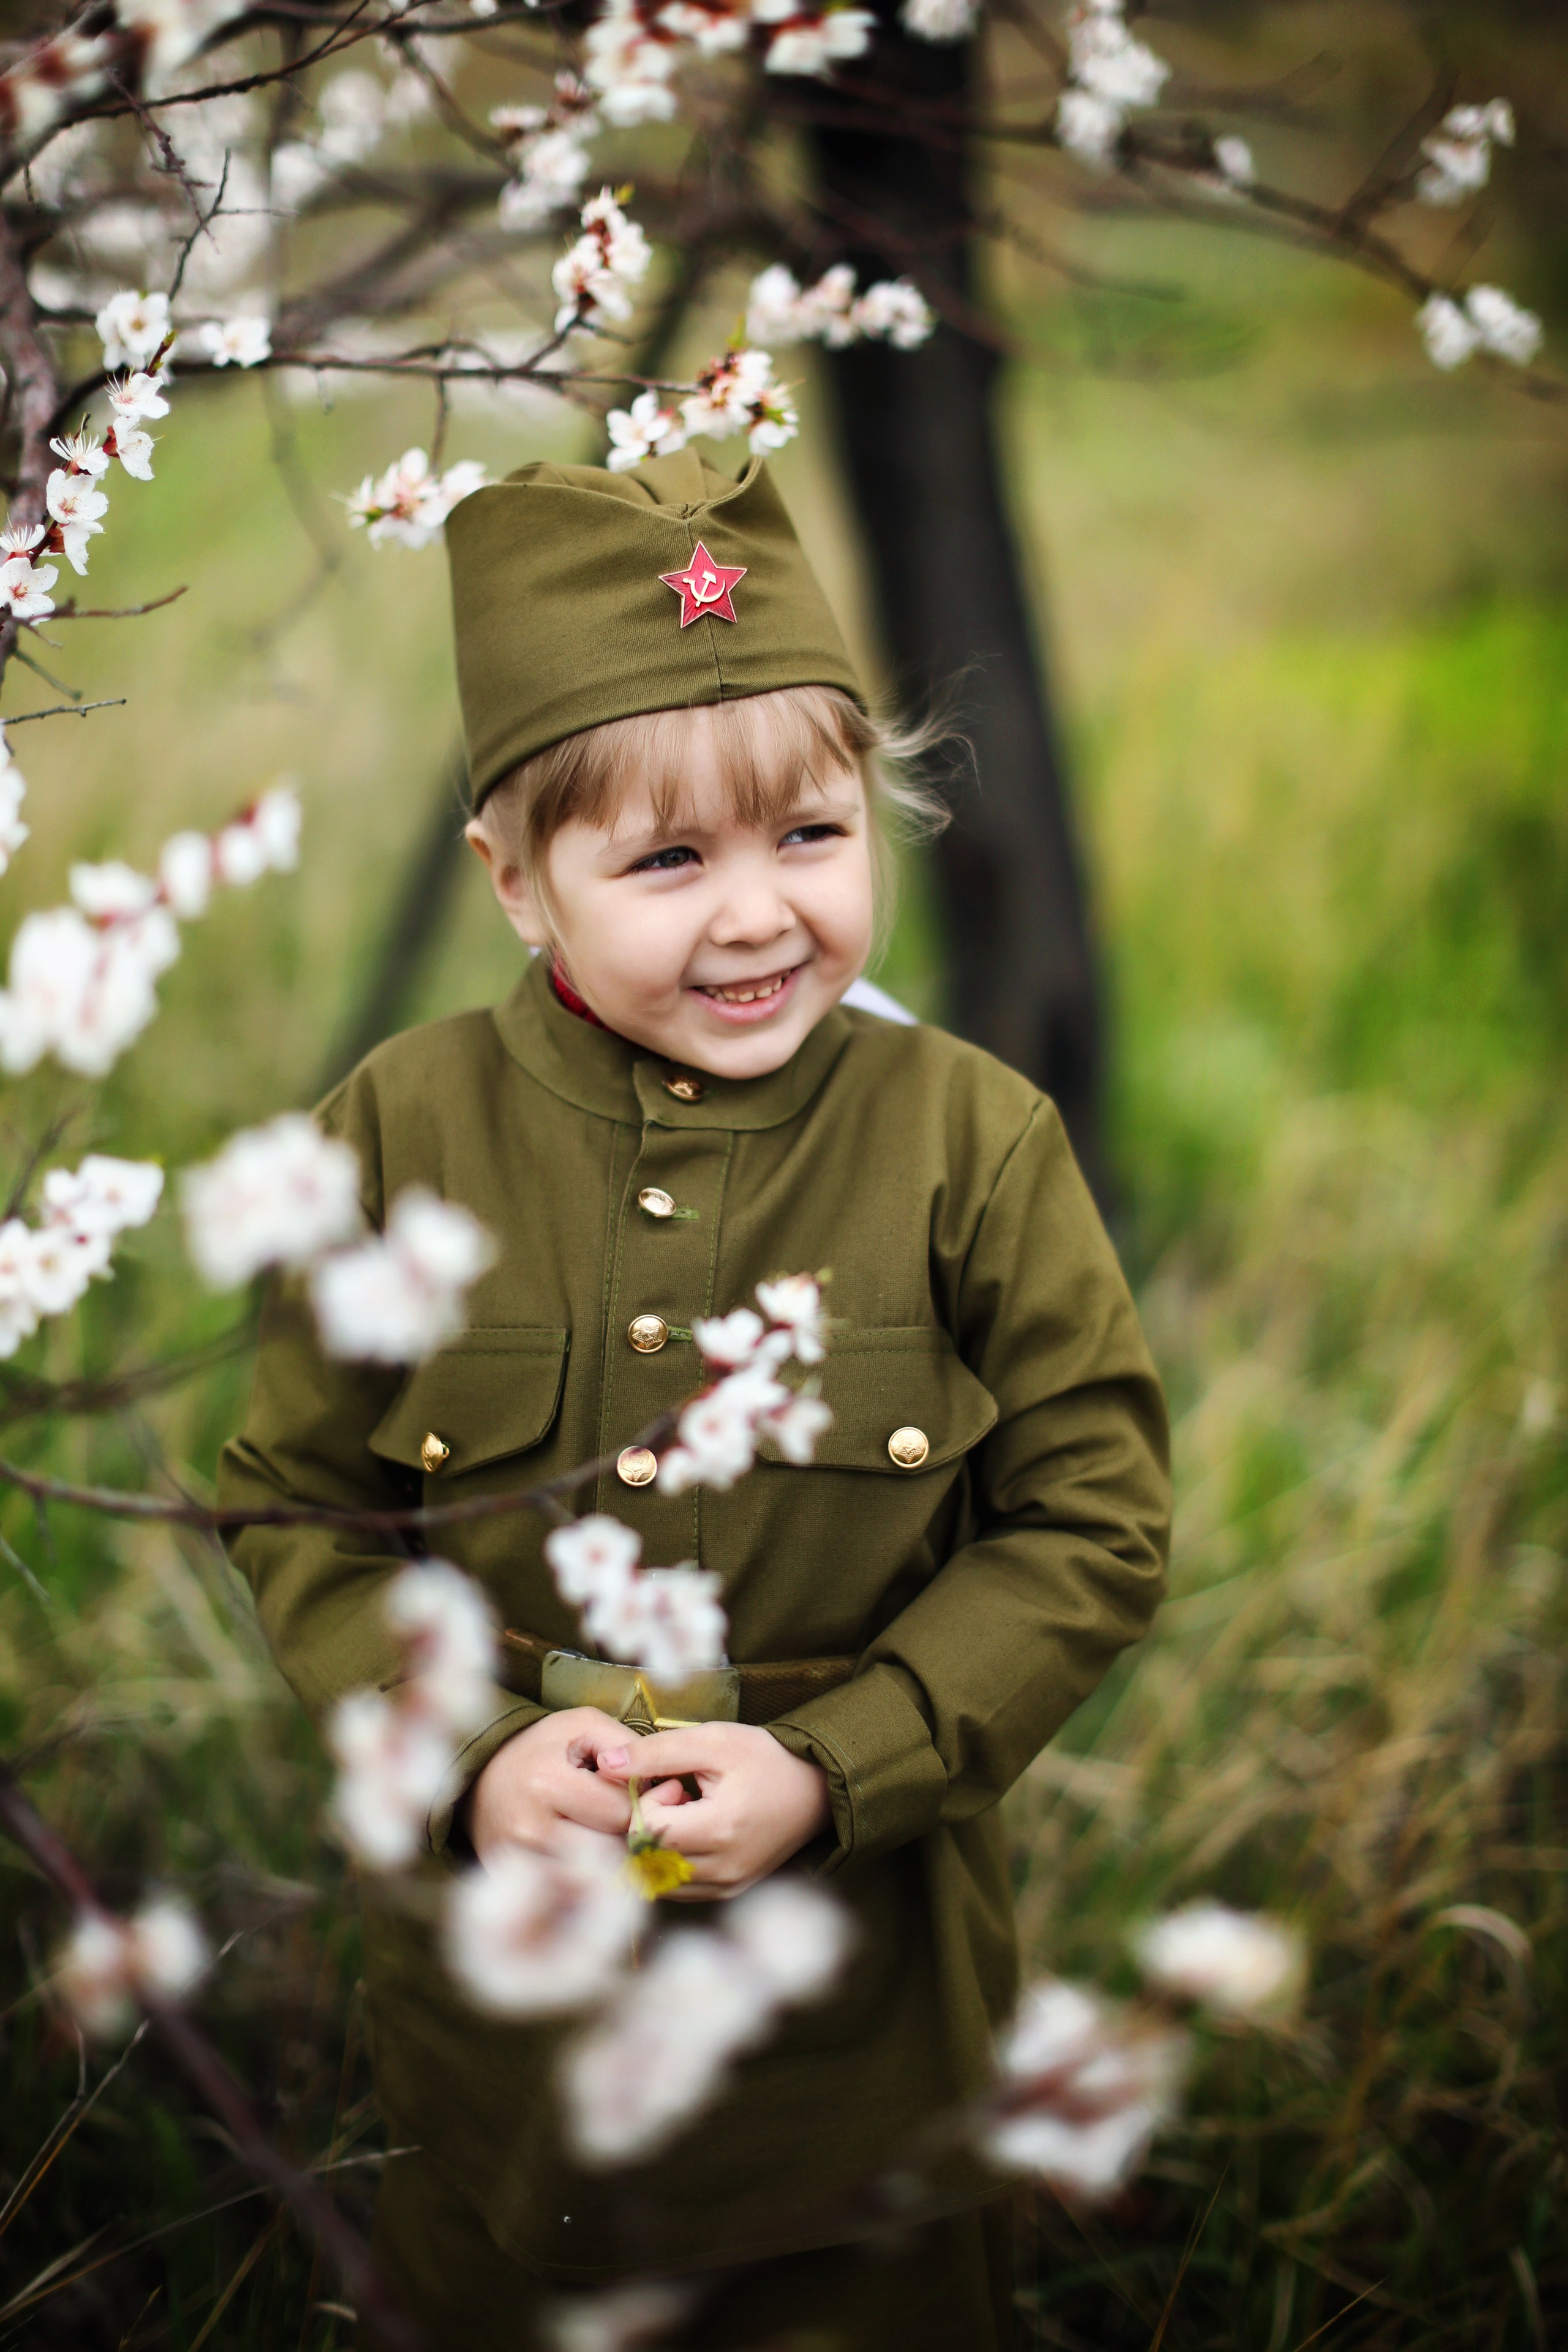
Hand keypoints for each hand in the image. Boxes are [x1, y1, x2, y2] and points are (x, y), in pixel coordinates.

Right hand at [465, 1707, 683, 1865]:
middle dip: (628, 1835)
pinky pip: (571, 1894)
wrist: (482, 1778)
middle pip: (611, 1850)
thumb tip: (661, 1787)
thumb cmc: (541, 1749)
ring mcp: (523, 1864)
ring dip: (610, 1860)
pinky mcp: (519, 1885)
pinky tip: (587, 1858)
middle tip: (627, 1818)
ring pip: (595, 1878)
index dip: (641, 1804)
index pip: (622, 1813)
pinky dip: (586, 1879)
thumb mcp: (583, 1726)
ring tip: (607, 1835)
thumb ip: (626, 1745)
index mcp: (548, 1782)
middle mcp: (531, 1829)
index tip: (640, 1795)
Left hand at [597, 1723, 831, 1899]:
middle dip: (650, 1824)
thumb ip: (656, 1752)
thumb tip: (605, 1763)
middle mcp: (723, 1869)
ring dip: (657, 1846)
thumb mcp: (713, 1741)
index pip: (649, 1830)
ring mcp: (727, 1887)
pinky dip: (671, 1863)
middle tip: (679, 1796)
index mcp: (720, 1830)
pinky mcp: (729, 1893)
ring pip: (658, 1879)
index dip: (650, 1801)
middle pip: (648, 1858)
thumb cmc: (765, 1759)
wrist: (815, 1789)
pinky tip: (691, 1834)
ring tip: (686, 1815)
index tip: (675, 1781)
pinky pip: (678, 1889)